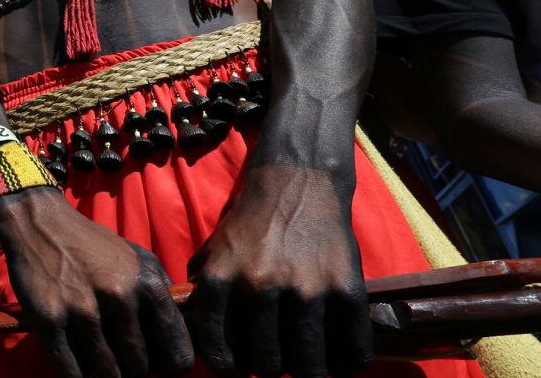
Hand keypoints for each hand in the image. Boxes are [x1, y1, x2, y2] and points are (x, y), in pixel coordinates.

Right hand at [0, 187, 192, 377]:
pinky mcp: (48, 319)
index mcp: (147, 284)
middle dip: (131, 370)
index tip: (156, 366)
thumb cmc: (92, 244)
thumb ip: (162, 293)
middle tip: (119, 360)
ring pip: (108, 374)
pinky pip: (71, 372)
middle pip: (139, 368)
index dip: (168, 367)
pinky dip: (76, 377)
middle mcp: (119, 296)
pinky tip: (76, 369)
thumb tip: (183, 334)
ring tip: (99, 362)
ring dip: (105, 375)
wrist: (39, 222)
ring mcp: (82, 309)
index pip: (177, 352)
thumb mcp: (139, 258)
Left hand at [189, 165, 370, 377]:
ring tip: (306, 358)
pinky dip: (346, 363)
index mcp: (222, 279)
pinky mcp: (346, 289)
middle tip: (276, 357)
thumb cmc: (252, 222)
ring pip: (308, 366)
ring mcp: (306, 289)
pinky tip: (337, 355)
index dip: (230, 368)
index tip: (239, 368)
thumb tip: (188, 322)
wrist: (297, 182)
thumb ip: (202, 285)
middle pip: (267, 365)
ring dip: (307, 369)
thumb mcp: (215, 249)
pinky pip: (352, 351)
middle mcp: (260, 286)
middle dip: (270, 367)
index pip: (220, 352)